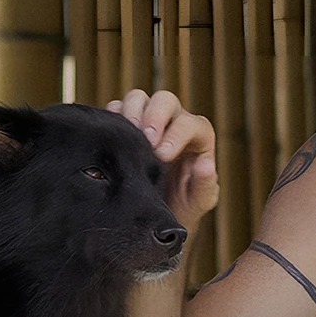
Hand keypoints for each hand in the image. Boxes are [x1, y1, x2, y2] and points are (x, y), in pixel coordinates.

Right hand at [108, 89, 219, 226]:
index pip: (190, 124)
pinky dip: (111, 116)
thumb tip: (205, 164)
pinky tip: (110, 136)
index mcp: (197, 137)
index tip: (162, 155)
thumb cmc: (181, 206)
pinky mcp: (124, 126)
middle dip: (154, 116)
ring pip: (138, 98)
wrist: (155, 218)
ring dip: (131, 111)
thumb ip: (205, 185)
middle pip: (165, 100)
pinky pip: (115, 109)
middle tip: (145, 139)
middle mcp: (173, 122)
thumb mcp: (198, 202)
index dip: (177, 134)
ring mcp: (147, 121)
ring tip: (124, 134)